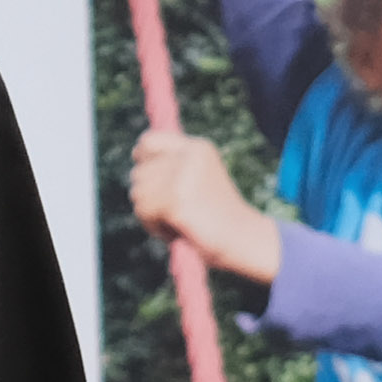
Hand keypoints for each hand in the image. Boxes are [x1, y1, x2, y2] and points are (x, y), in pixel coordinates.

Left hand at [126, 127, 283, 284]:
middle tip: (172, 213)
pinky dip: (155, 227)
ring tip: (175, 223)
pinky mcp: (175, 200)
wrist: (245, 240)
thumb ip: (173, 167)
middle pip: (139, 172)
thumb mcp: (198, 181)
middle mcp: (189, 156)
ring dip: (150, 214)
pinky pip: (144, 211)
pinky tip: (175, 232)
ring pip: (138, 193)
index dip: (142, 160)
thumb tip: (137, 157)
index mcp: (198, 148)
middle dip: (148, 196)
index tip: (149, 181)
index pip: (149, 141)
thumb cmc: (219, 217)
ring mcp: (182, 177)